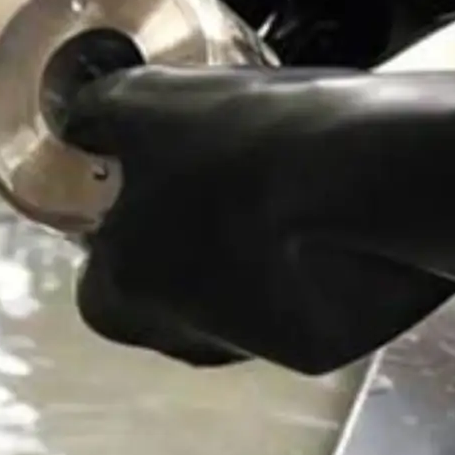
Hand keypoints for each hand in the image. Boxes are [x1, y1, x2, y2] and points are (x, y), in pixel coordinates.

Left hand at [61, 65, 454, 372]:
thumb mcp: (149, 101)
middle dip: (186, 249)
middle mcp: (181, 342)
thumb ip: (100, 114)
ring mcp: (252, 352)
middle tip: (216, 182)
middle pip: (168, 301)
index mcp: (117, 298)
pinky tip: (326, 216)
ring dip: (248, 259)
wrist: (370, 176)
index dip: (118, 230)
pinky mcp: (322, 351)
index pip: (98, 281)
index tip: (146, 185)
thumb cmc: (243, 144)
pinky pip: (300, 309)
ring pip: (235, 307)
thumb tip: (83, 118)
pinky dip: (307, 271)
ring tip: (277, 189)